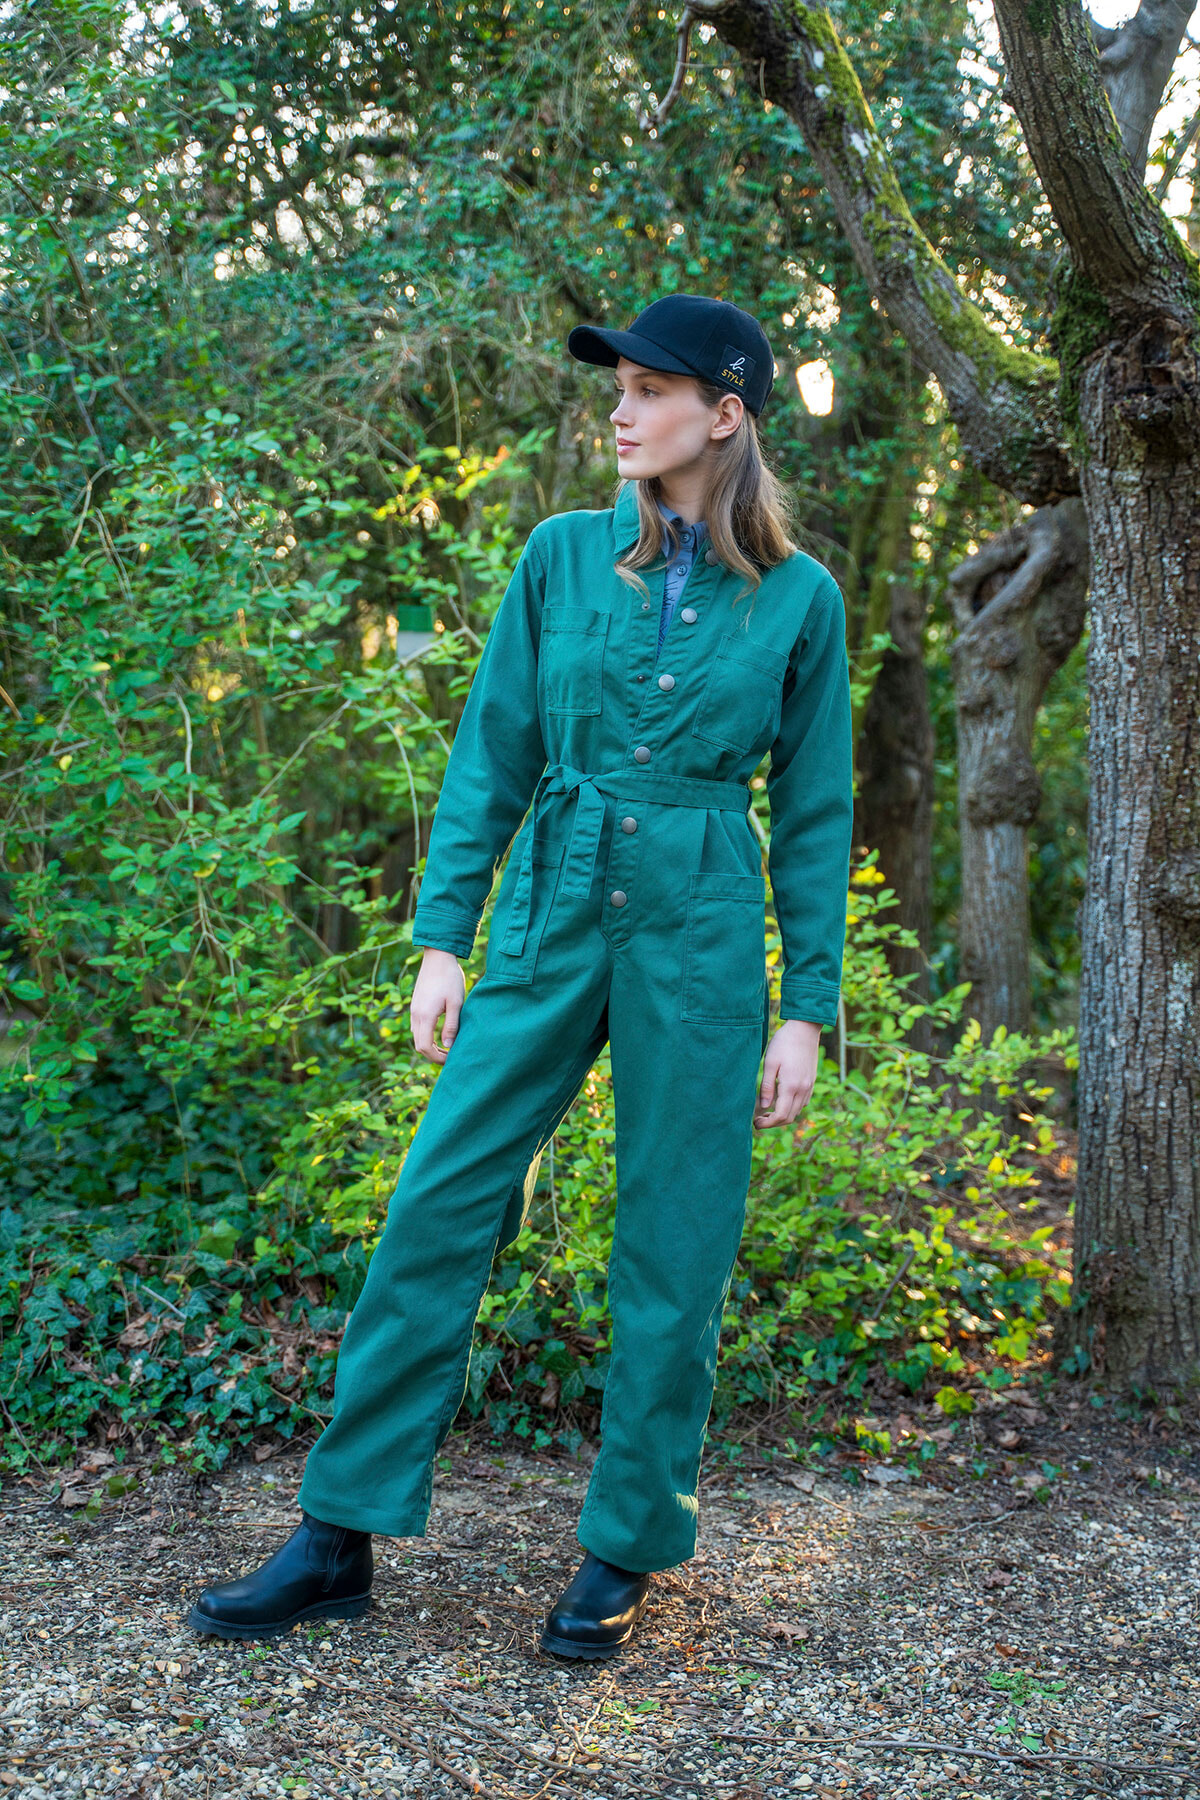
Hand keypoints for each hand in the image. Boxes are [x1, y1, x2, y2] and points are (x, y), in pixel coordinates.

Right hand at [411, 947, 464, 1063]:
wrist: (438, 957)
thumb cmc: (450, 979)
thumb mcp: (456, 1003)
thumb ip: (452, 1026)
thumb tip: (449, 1047)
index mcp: (425, 1016)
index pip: (425, 1047)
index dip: (437, 1058)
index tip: (451, 1060)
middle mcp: (415, 1015)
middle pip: (419, 1045)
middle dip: (433, 1055)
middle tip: (450, 1058)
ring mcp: (414, 1010)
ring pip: (417, 1037)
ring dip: (429, 1046)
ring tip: (447, 1048)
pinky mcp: (416, 1005)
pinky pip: (417, 1027)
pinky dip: (426, 1036)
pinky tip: (439, 1034)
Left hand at [754, 1018, 821, 1128]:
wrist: (804, 1028)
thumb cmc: (784, 1042)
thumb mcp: (770, 1062)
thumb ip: (767, 1086)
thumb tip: (764, 1107)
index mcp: (791, 1086)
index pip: (781, 1115)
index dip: (767, 1124)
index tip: (755, 1124)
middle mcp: (803, 1089)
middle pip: (790, 1117)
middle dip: (774, 1123)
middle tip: (758, 1120)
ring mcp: (809, 1085)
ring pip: (797, 1111)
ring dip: (783, 1116)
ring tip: (766, 1112)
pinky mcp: (812, 1081)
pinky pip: (803, 1102)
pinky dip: (792, 1107)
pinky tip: (781, 1100)